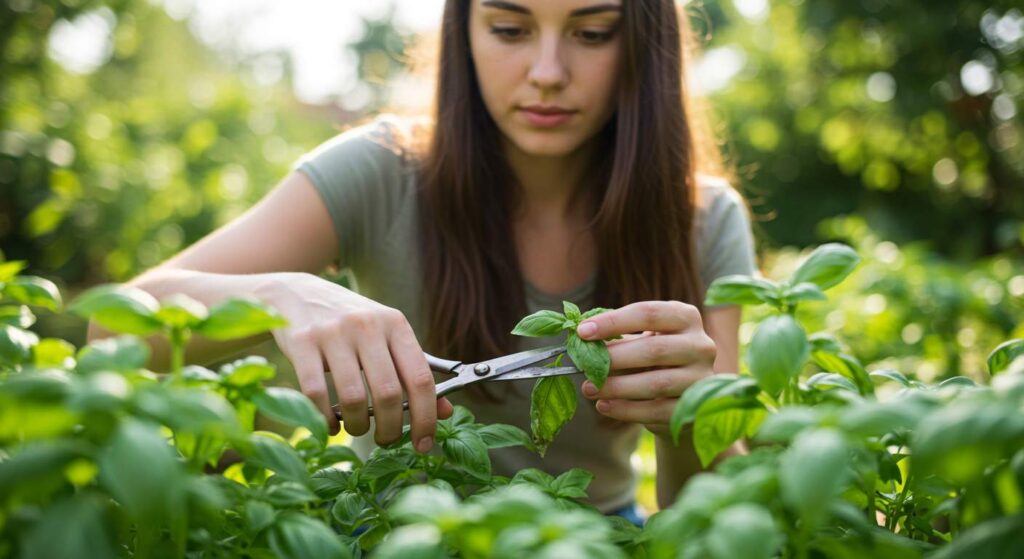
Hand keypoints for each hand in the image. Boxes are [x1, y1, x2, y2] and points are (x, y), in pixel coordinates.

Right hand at [256, 273, 452, 451]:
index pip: (421, 378)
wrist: (296, 292)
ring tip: (357, 429)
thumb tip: (446, 411)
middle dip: (390, 429)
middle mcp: (367, 326)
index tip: (425, 443)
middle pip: (388, 393)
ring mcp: (333, 333)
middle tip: (387, 440)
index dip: (427, 417)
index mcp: (395, 324)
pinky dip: (325, 420)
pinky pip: (316, 394)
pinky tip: (330, 425)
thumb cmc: (350, 323)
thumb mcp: (387, 336)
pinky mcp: (302, 343)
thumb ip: (414, 371)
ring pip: (353, 398)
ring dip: (358, 427)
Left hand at [575, 300, 716, 436]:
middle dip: (614, 358)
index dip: (613, 322)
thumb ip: (618, 337)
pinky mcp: (694, 407)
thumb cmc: (656, 358)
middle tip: (584, 367)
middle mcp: (700, 345)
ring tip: (589, 388)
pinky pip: (657, 410)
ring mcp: (700, 378)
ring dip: (617, 387)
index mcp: (685, 318)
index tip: (582, 332)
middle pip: (654, 349)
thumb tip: (581, 339)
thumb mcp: (642, 339)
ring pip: (656, 383)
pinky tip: (604, 406)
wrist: (683, 393)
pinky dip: (626, 410)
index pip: (648, 313)